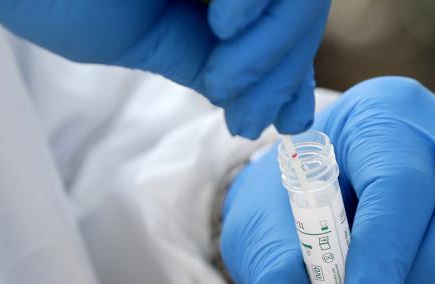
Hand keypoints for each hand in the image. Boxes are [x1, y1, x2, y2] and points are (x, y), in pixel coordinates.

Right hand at [0, 0, 329, 138]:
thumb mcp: (139, 43)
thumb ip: (200, 63)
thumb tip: (252, 106)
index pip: (273, 31)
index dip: (287, 74)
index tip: (287, 121)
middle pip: (295, 13)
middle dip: (283, 70)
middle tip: (252, 113)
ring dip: (273, 44)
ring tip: (226, 70)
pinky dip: (255, 3)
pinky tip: (221, 22)